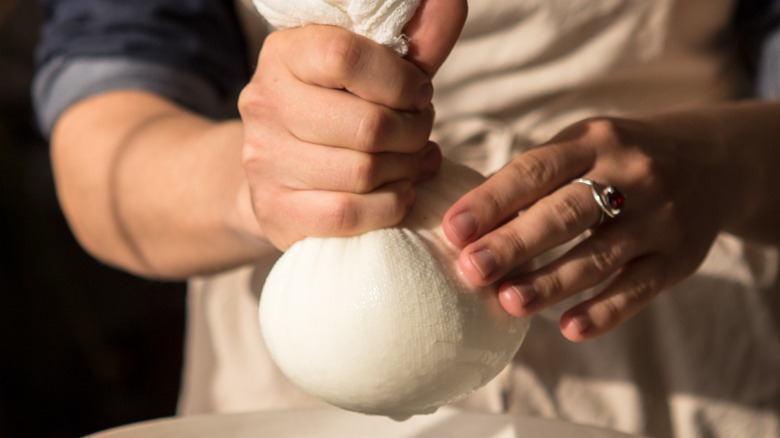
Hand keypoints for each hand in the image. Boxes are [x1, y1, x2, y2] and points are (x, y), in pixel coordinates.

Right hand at [239, 0, 466, 249]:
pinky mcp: (275, 209)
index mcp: (285, 54)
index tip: (418, 93)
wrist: (281, 169)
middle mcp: (264, 102)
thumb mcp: (375, 70)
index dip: (401, 81)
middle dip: (414, 133)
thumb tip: (451, 1)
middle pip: (367, 126)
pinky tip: (396, 192)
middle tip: (419, 132)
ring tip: (409, 161)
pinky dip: (388, 206)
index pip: (346, 57)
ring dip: (404, 170)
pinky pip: (348, 214)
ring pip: (362, 173)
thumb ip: (415, 41)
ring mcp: (264, 160)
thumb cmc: (339, 110)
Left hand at [443, 115, 741, 340]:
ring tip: (507, 302)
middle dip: (514, 244)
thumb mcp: (584, 146)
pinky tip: (569, 328)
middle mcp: (630, 174)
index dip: (492, 201)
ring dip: (550, 282)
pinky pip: (638, 289)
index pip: (535, 170)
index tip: (454, 229)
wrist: (713, 162)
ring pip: (598, 257)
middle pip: (564, 214)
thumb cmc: (619, 159)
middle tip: (472, 269)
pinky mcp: (679, 258)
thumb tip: (468, 225)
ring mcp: (659, 218)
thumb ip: (534, 178)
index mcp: (594, 141)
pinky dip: (604, 311)